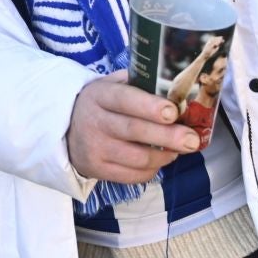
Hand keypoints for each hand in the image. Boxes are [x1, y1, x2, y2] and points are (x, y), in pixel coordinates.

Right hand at [66, 73, 196, 183]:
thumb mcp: (109, 85)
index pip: (124, 100)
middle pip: (134, 130)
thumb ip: (136, 82)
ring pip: (137, 157)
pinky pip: (133, 175)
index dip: (149, 106)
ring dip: (164, 155)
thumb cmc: (100, 104)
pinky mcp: (97, 169)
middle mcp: (95, 122)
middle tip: (192, 140)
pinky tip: (161, 160)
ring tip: (179, 150)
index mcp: (99, 95)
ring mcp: (95, 148)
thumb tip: (174, 86)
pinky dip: (153, 169)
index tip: (172, 112)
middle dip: (167, 136)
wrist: (66, 129)